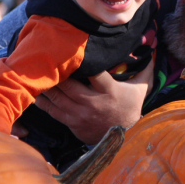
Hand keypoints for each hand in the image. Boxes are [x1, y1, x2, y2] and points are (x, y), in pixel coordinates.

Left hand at [33, 59, 153, 145]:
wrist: (124, 138)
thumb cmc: (130, 107)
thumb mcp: (141, 88)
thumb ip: (144, 67)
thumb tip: (149, 45)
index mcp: (109, 91)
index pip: (95, 73)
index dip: (83, 63)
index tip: (70, 51)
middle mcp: (93, 103)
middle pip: (68, 85)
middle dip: (56, 72)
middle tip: (45, 58)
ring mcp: (80, 114)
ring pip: (57, 97)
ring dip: (45, 85)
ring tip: (35, 73)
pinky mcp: (72, 123)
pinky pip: (53, 111)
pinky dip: (43, 101)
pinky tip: (36, 92)